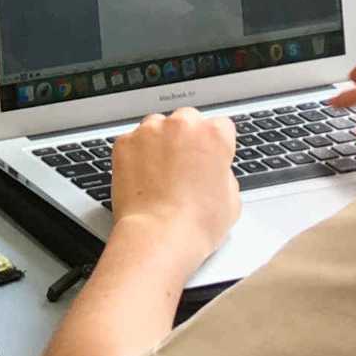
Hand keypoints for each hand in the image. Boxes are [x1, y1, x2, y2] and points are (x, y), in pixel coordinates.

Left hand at [105, 109, 240, 266]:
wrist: (159, 235)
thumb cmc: (196, 223)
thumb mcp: (231, 198)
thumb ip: (223, 171)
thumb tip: (214, 170)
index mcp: (213, 135)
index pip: (219, 126)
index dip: (215, 145)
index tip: (208, 157)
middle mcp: (181, 125)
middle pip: (186, 120)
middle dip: (185, 138)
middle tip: (183, 167)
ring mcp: (150, 132)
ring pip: (156, 127)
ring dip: (159, 143)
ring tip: (160, 174)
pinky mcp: (124, 143)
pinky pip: (132, 142)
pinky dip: (136, 155)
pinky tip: (142, 178)